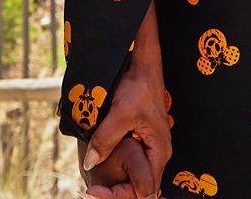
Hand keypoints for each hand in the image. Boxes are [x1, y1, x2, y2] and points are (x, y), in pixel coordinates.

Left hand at [80, 3, 170, 190]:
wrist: (144, 64)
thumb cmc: (138, 86)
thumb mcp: (119, 113)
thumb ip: (105, 139)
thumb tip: (90, 163)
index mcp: (159, 151)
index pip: (144, 190)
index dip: (119, 195)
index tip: (94, 190)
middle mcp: (160, 152)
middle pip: (143, 187)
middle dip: (118, 193)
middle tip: (92, 191)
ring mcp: (153, 145)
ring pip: (138, 176)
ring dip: (119, 184)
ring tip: (96, 186)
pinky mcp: (145, 137)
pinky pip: (136, 163)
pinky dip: (122, 171)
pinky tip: (105, 170)